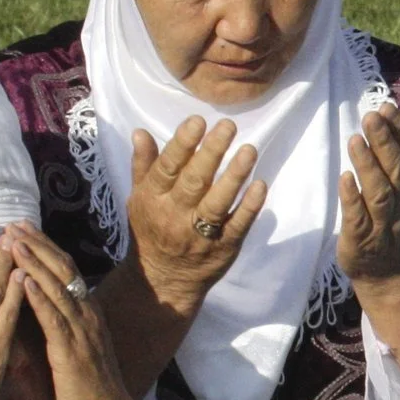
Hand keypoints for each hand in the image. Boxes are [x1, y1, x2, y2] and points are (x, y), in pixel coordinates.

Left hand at [9, 224, 135, 399]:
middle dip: (35, 245)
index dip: (43, 247)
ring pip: (56, 288)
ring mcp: (81, 333)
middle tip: (11, 224)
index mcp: (85, 314)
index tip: (20, 228)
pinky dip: (38, 298)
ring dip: (33, 263)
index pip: (64, 270)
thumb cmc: (87, 390)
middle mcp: (86, 316)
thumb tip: (38, 305)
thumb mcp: (74, 349)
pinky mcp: (71, 352)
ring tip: (12, 241)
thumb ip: (60, 325)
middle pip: (60, 271)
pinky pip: (54, 320)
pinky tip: (23, 281)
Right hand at [128, 116, 269, 311]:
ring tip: (249, 150)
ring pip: (218, 202)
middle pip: (195, 181)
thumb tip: (141, 131)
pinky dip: (250, 206)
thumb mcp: (139, 197)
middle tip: (229, 126)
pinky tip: (260, 185)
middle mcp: (175, 215)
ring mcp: (200, 233)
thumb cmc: (151, 229)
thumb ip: (143, 165)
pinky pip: (238, 224)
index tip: (198, 121)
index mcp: (153, 198)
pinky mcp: (224, 247)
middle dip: (212, 152)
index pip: (168, 167)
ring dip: (235, 175)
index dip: (183, 143)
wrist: (163, 278)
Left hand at [338, 104, 399, 282]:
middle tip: (371, 116)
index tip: (389, 107)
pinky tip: (345, 178)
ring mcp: (384, 228)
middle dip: (386, 143)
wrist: (397, 280)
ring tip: (355, 139)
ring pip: (380, 195)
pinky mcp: (362, 243)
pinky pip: (358, 220)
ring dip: (368, 166)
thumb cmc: (397, 229)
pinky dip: (353, 199)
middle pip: (397, 173)